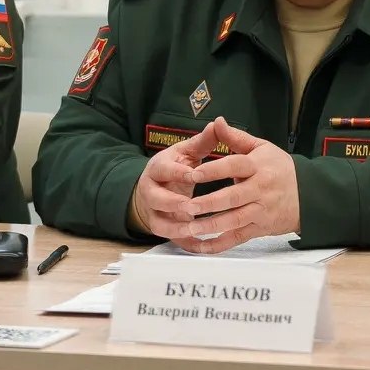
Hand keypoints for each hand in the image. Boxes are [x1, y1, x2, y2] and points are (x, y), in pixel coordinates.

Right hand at [128, 119, 225, 240]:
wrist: (156, 187)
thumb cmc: (177, 167)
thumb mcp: (187, 152)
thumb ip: (203, 141)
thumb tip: (218, 123)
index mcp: (158, 168)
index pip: (164, 169)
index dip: (178, 172)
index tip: (194, 174)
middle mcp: (151, 190)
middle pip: (155, 198)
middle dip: (172, 203)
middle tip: (191, 206)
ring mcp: (154, 211)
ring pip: (159, 222)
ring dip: (176, 227)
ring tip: (195, 228)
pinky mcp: (161, 227)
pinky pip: (171, 239)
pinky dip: (184, 243)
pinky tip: (201, 246)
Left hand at [177, 118, 300, 252]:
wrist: (309, 194)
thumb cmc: (281, 169)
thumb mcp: (261, 148)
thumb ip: (236, 137)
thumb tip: (217, 122)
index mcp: (258, 166)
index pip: (234, 166)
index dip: (214, 170)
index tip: (193, 173)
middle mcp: (260, 189)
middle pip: (233, 197)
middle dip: (209, 203)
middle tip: (186, 206)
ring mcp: (261, 211)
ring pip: (235, 220)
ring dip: (211, 226)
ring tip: (190, 226)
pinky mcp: (260, 228)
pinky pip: (238, 238)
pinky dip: (220, 244)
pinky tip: (203, 245)